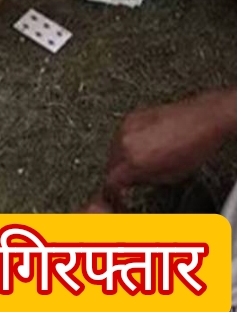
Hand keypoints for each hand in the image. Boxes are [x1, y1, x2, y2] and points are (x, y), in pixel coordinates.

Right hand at [104, 89, 235, 191]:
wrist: (202, 120)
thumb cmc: (194, 145)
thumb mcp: (171, 176)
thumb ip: (145, 181)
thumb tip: (134, 182)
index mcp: (134, 161)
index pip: (111, 181)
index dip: (114, 191)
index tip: (118, 194)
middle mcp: (125, 143)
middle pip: (109, 165)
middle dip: (118, 174)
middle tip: (129, 180)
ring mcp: (126, 128)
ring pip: (113, 149)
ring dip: (121, 159)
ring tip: (139, 162)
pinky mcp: (131, 118)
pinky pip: (120, 136)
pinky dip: (126, 144)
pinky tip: (142, 147)